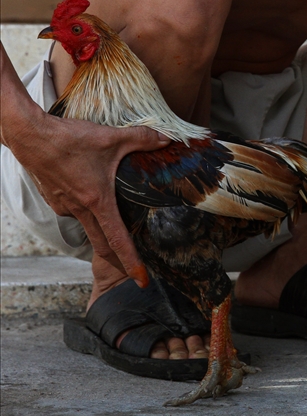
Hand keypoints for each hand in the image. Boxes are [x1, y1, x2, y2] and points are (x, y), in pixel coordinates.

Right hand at [9, 111, 168, 285]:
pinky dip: (88, 209)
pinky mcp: (55, 200)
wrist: (29, 136)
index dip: (132, 262)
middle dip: (119, 259)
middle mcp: (80, 209)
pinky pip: (76, 211)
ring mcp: (65, 206)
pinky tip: (93, 194)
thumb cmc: (68, 139)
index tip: (142, 279)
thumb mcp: (112, 138)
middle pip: (103, 243)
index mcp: (97, 201)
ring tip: (118, 222)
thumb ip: (143, 139)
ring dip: (103, 228)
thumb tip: (167, 140)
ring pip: (89, 224)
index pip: (118, 241)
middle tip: (134, 269)